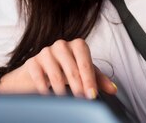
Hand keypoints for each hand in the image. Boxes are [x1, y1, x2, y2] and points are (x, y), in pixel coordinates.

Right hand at [0, 38, 117, 98]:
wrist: (39, 72)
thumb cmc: (65, 70)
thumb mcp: (84, 73)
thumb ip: (98, 79)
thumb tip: (113, 89)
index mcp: (77, 46)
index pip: (84, 60)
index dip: (89, 78)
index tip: (92, 94)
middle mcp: (61, 45)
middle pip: (71, 67)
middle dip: (77, 85)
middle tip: (81, 99)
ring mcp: (45, 52)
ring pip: (55, 72)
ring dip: (61, 89)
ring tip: (64, 100)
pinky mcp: (32, 62)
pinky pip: (38, 75)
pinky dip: (44, 88)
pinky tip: (48, 95)